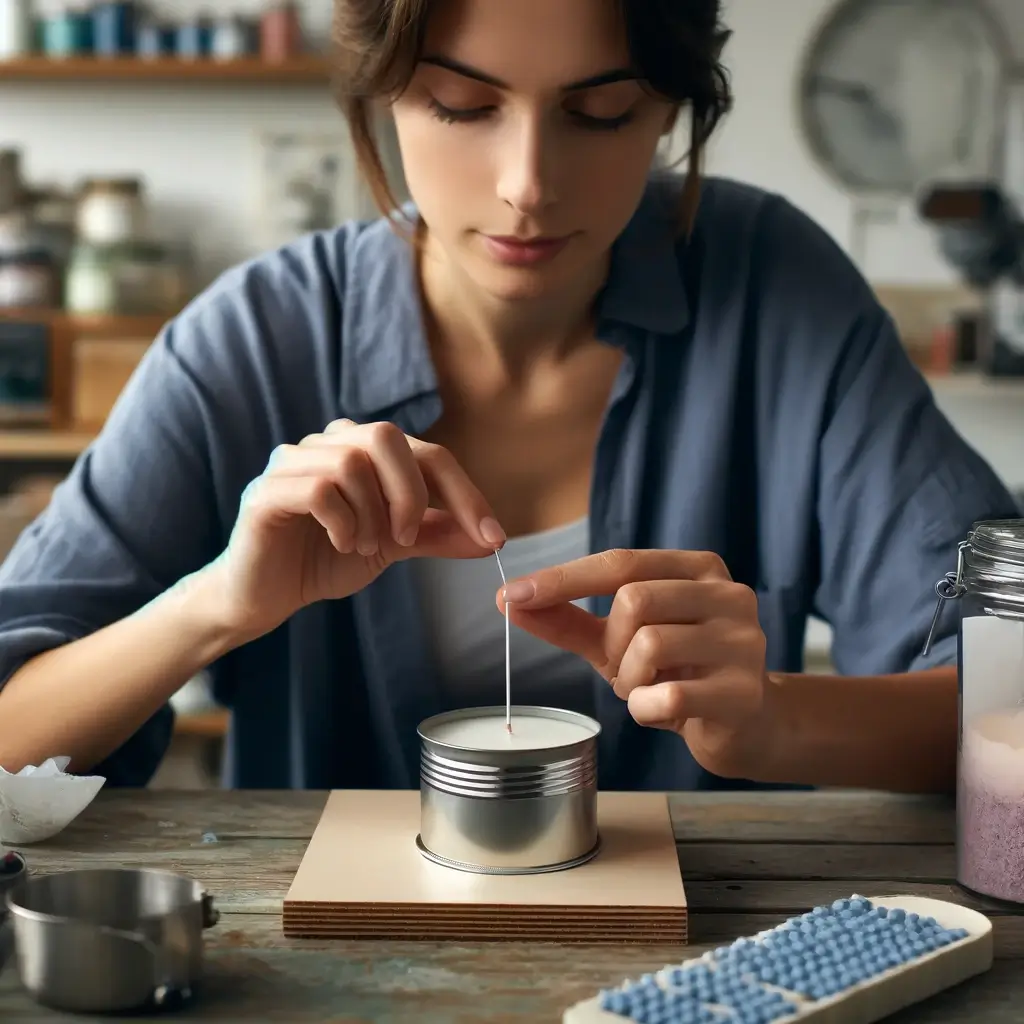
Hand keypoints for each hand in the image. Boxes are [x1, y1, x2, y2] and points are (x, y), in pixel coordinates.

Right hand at [208, 419, 504, 642]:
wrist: (266, 595)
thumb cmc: (326, 559)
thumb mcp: (392, 545)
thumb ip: (434, 533)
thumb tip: (489, 538)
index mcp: (363, 450)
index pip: (428, 453)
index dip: (465, 493)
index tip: (492, 537)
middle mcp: (327, 443)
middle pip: (387, 438)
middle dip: (410, 493)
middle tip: (403, 538)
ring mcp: (292, 461)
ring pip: (351, 463)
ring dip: (370, 515)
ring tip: (361, 546)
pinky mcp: (266, 491)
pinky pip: (318, 489)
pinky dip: (342, 522)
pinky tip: (340, 543)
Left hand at [497, 549, 774, 779]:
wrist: (746, 726)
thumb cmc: (678, 673)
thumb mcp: (618, 640)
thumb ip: (568, 618)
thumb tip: (508, 600)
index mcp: (697, 569)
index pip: (620, 562)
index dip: (562, 579)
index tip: (510, 594)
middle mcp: (728, 594)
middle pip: (634, 599)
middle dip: (612, 643)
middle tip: (626, 669)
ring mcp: (742, 641)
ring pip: (650, 646)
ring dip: (629, 679)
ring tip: (649, 689)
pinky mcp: (745, 692)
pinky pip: (667, 697)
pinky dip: (646, 710)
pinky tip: (664, 712)